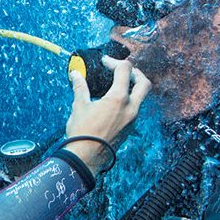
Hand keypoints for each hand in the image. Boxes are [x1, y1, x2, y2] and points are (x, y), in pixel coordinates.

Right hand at [64, 56, 149, 174]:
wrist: (86, 158)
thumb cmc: (82, 132)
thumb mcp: (79, 106)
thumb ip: (80, 87)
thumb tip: (75, 74)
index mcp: (118, 99)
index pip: (125, 70)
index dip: (114, 62)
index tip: (105, 62)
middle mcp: (130, 108)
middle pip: (144, 83)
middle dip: (135, 73)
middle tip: (121, 70)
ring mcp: (132, 119)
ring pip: (140, 97)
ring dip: (132, 88)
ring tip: (116, 86)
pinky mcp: (130, 128)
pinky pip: (134, 109)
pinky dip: (128, 101)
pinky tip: (113, 103)